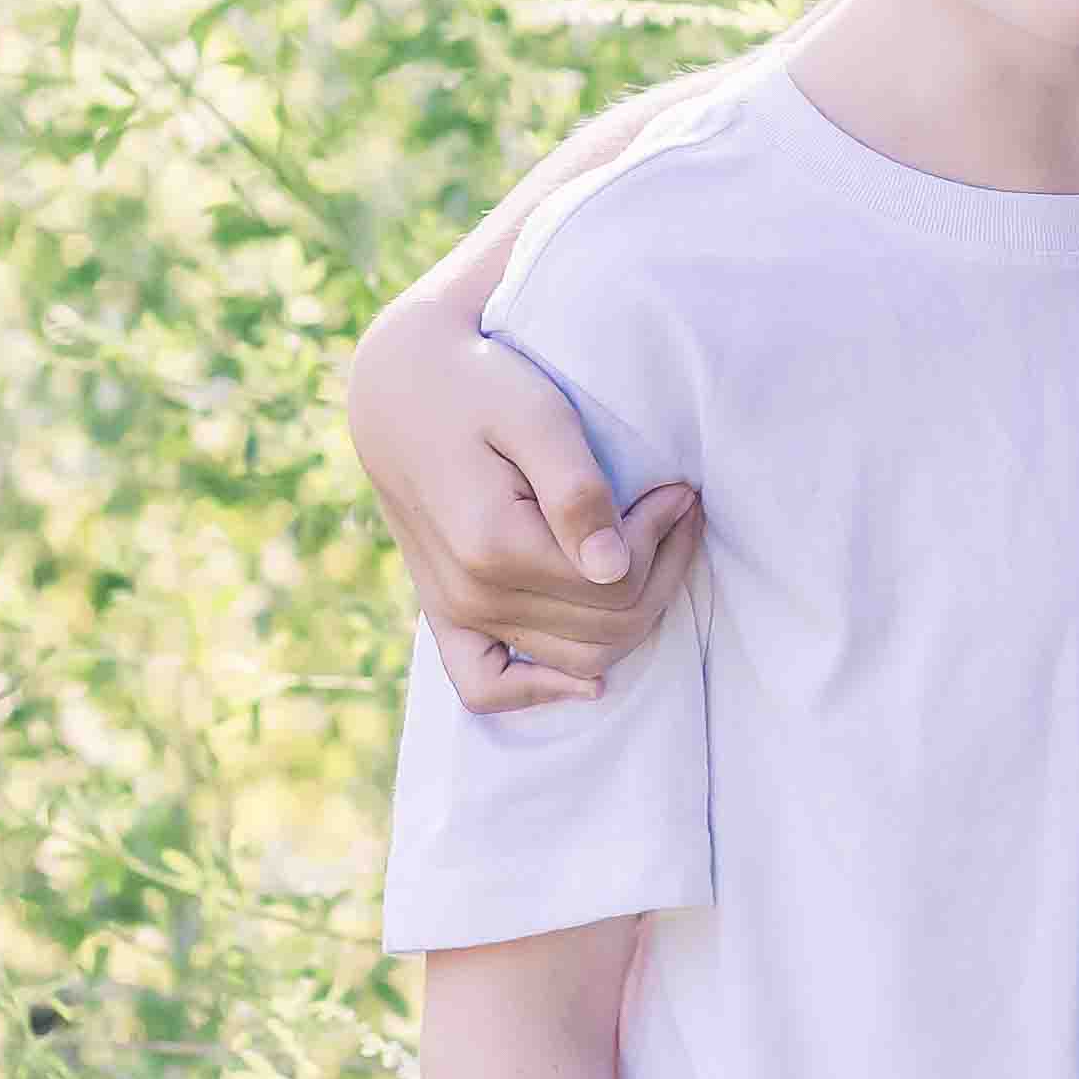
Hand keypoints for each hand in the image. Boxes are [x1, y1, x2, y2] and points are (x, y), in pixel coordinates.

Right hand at [351, 310, 696, 710]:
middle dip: (662, 568)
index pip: (617, 581)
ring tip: (656, 548)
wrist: (401, 391)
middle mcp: (472, 595)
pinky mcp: (445, 615)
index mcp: (495, 546)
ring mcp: (455, 613)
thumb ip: (575, 494)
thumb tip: (613, 570)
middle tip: (677, 510)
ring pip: (578, 659)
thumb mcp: (537, 417)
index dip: (662, 537)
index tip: (677, 489)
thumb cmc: (477, 388)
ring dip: (635, 614)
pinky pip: (486, 688)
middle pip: (609, 625)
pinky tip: (589, 680)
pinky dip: (541, 690)